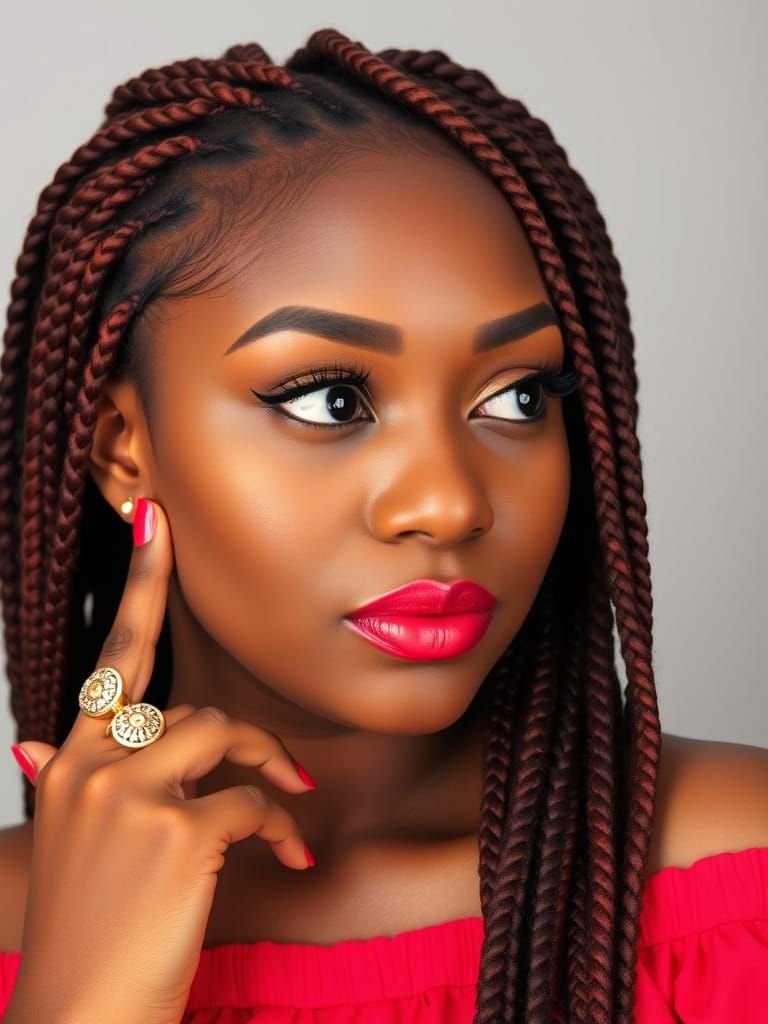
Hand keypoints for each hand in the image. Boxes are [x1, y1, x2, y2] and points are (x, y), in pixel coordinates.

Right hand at [6, 499, 314, 1023]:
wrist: (80, 1019)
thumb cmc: (89, 928)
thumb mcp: (67, 844)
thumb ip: (65, 779)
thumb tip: (31, 736)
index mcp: (69, 764)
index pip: (110, 658)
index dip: (140, 582)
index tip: (154, 518)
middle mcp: (88, 767)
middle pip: (187, 706)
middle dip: (247, 736)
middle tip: (289, 771)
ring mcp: (125, 796)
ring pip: (220, 734)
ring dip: (268, 772)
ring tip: (289, 811)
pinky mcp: (170, 832)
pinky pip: (248, 801)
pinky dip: (277, 826)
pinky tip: (287, 858)